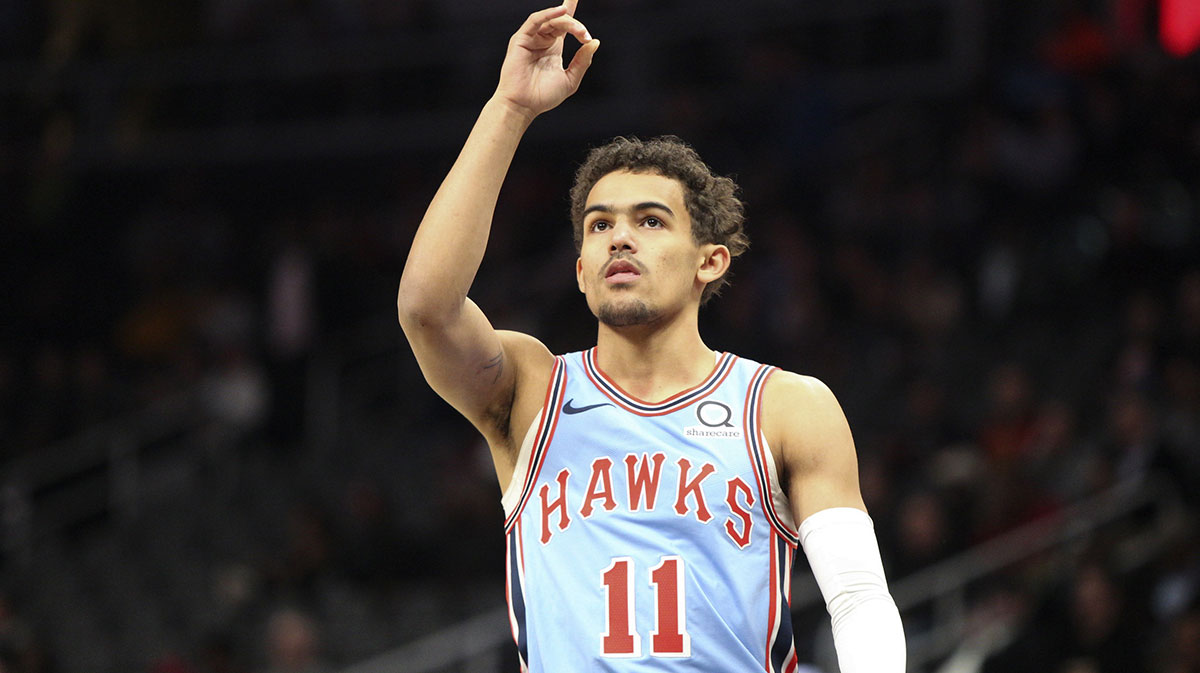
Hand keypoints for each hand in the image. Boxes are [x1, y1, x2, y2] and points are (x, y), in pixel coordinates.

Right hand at [494, 0, 599, 119]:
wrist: (523, 106)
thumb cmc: (543, 97)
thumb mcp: (570, 79)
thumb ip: (582, 61)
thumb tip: (595, 42)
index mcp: (554, 48)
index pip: (564, 23)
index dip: (571, 8)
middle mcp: (543, 40)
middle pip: (562, 22)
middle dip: (577, 26)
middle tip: (586, 36)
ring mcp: (532, 38)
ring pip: (552, 21)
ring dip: (568, 22)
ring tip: (579, 31)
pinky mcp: (521, 39)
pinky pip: (535, 20)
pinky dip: (548, 14)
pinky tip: (561, 12)